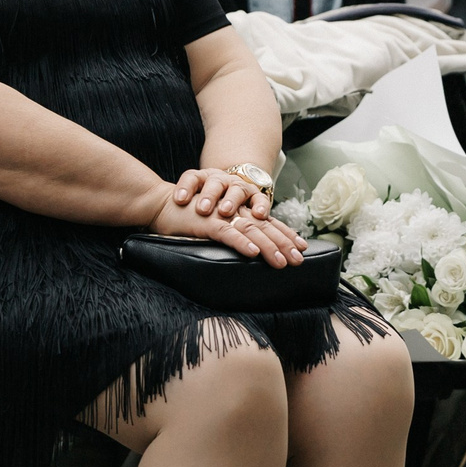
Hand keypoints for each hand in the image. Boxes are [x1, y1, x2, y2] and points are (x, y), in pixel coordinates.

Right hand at [149, 191, 309, 265]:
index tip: (302, 247)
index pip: (267, 222)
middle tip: (298, 260)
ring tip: (280, 262)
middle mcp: (234, 209)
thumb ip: (233, 231)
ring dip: (267, 246)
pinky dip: (240, 243)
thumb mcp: (216, 224)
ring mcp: (221, 214)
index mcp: (238, 210)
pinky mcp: (207, 221)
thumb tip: (253, 249)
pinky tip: (252, 253)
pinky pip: (227, 232)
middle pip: (264, 226)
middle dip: (283, 243)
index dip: (286, 233)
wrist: (163, 204)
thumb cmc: (189, 217)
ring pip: (250, 229)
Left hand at [171, 165, 269, 224]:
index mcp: (202, 179)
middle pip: (214, 183)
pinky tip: (259, 215)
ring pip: (236, 190)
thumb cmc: (205, 203)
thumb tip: (160, 223)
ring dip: (231, 200)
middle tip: (202, 209)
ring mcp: (238, 186)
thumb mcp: (190, 201)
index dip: (185, 188)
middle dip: (208, 196)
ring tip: (225, 212)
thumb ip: (179, 208)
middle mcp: (220, 180)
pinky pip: (259, 199)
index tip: (178, 200)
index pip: (192, 178)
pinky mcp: (254, 196)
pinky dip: (260, 206)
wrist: (228, 189)